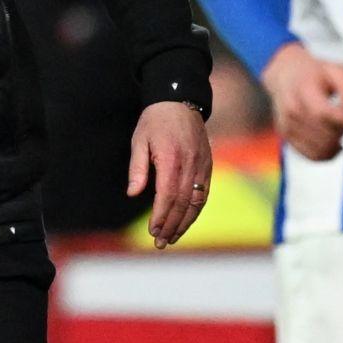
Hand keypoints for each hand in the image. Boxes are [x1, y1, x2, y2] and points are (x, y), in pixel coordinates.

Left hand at [127, 101, 212, 249]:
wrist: (180, 101)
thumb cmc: (155, 121)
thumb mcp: (139, 140)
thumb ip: (137, 168)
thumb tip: (134, 193)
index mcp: (172, 159)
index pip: (168, 195)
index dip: (161, 216)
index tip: (152, 231)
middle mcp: (190, 164)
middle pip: (183, 203)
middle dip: (172, 225)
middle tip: (160, 242)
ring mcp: (202, 165)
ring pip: (197, 202)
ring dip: (185, 222)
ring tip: (172, 238)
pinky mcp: (208, 165)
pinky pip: (204, 193)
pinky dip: (196, 210)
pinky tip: (186, 221)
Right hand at [262, 42, 342, 161]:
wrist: (285, 74)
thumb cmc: (317, 73)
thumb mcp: (337, 73)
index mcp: (304, 88)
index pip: (323, 114)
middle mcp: (291, 109)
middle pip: (324, 134)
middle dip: (342, 131)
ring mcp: (287, 125)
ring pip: (320, 149)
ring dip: (337, 143)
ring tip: (339, 127)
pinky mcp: (287, 137)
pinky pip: (312, 156)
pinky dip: (329, 154)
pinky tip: (335, 143)